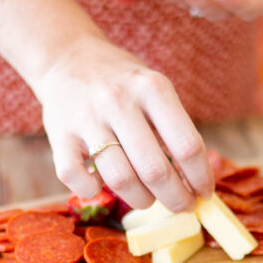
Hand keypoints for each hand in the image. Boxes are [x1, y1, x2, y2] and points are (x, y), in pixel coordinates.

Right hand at [34, 37, 213, 209]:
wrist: (67, 57)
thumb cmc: (122, 83)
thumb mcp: (154, 89)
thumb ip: (173, 128)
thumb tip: (197, 181)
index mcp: (152, 88)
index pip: (187, 145)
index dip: (201, 178)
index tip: (204, 193)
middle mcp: (118, 101)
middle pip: (155, 170)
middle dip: (175, 198)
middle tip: (181, 205)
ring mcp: (86, 118)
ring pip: (121, 179)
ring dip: (141, 200)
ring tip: (147, 199)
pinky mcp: (59, 135)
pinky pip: (78, 179)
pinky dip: (93, 191)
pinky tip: (103, 186)